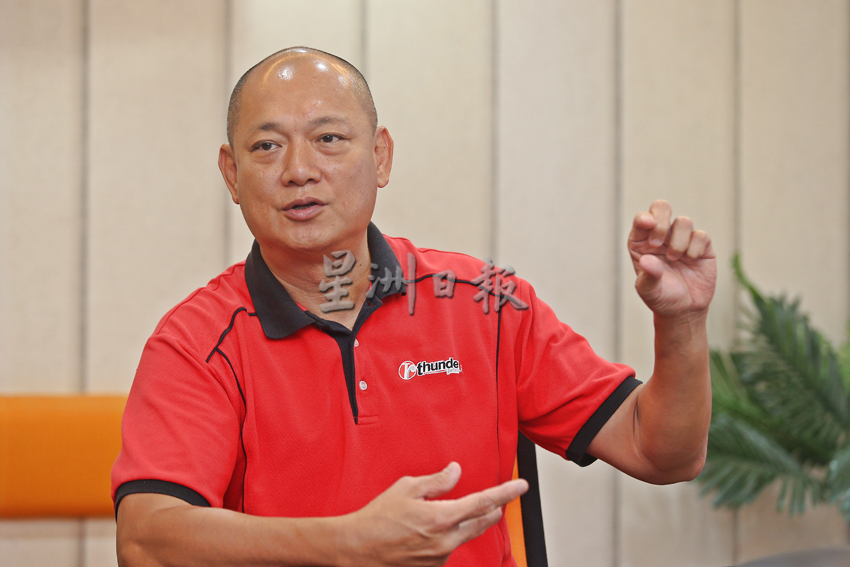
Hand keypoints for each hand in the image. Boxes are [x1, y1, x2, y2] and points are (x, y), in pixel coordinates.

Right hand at [339, 462, 527, 566]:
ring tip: (447, 512)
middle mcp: (445, 541)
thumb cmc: (378, 517)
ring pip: (465, 535)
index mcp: (441, 518)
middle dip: (493, 509)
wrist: (357, 549)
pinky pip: (449, 548)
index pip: (483, 502)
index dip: (505, 493)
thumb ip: (437, 480)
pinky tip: (428, 531)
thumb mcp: (407, 488)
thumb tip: (457, 472)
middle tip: (497, 499)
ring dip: (466, 523)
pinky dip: (447, 536)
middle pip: (482, 522)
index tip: (521, 486)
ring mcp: (440, 557)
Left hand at [628, 200, 715, 318]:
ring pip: (683, 221)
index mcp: (641, 243)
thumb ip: (648, 275)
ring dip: (678, 241)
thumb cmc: (661, 298)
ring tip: (674, 258)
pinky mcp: (701, 246)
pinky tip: (691, 259)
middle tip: (658, 242)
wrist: (684, 310)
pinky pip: (700, 235)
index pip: (641, 220)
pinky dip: (695, 247)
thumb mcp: (649, 291)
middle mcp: (660, 236)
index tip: (649, 224)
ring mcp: (681, 239)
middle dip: (661, 219)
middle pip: (661, 208)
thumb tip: (647, 261)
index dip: (644, 218)